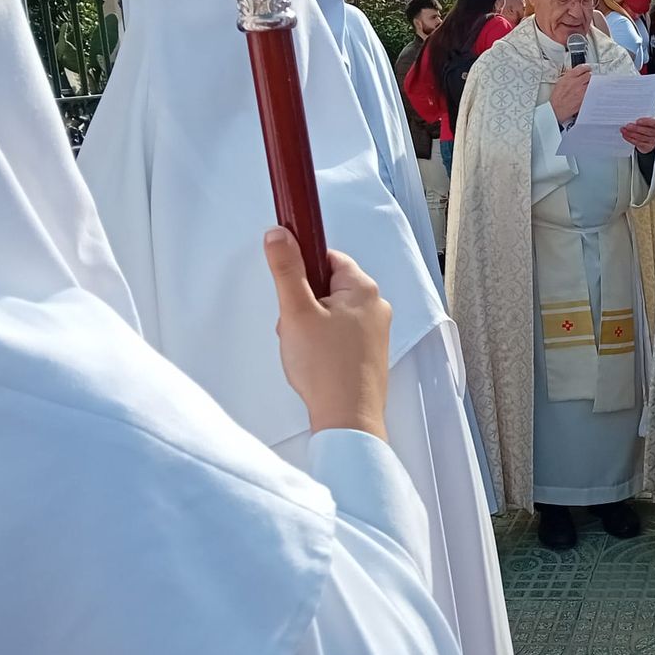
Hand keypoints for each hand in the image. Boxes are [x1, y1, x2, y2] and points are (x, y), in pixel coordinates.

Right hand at [264, 227, 390, 439]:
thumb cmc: (328, 370)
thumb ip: (286, 269)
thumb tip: (279, 236)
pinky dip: (320, 343)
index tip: (288, 278)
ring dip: (308, 325)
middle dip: (302, 303)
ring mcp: (373, 331)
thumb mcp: (296, 311)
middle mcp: (375, 307)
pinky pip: (337, 334)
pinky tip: (312, 360)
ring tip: (303, 348)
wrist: (348, 419)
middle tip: (294, 324)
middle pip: (326, 286)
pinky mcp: (367, 352)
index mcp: (364, 290)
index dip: (302, 268)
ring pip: (329, 312)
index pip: (327, 257)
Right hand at [550, 64, 592, 122]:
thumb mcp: (560, 82)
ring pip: (591, 84)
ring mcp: (582, 91)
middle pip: (589, 75)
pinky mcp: (584, 98)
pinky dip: (590, 92)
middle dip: (590, 76)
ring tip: (588, 85)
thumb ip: (569, 77)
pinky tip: (588, 93)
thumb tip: (575, 74)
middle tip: (589, 77)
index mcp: (569, 77)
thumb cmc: (556, 97)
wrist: (556, 109)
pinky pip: (590, 93)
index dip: (586, 67)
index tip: (587, 68)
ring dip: (591, 84)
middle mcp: (577, 83)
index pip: (582, 68)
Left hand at [621, 117, 654, 153]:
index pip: (654, 123)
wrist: (650, 135)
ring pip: (641, 138)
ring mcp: (653, 141)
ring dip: (631, 134)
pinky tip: (625, 136)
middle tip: (627, 126)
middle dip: (635, 128)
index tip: (637, 121)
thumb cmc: (647, 125)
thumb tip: (631, 117)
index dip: (646, 122)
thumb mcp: (647, 119)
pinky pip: (638, 143)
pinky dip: (630, 139)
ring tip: (624, 130)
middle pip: (646, 131)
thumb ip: (642, 117)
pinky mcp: (648, 146)